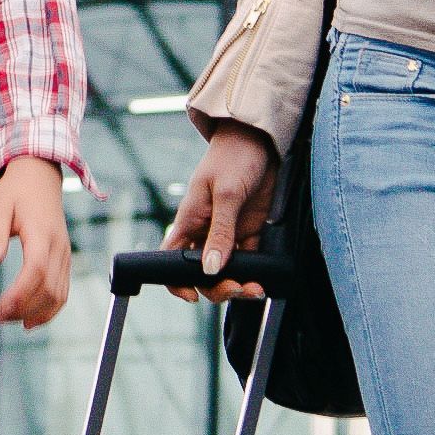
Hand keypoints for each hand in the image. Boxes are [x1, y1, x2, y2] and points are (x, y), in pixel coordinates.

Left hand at [0, 157, 71, 331]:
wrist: (39, 177)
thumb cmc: (16, 192)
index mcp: (42, 233)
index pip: (36, 270)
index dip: (20, 294)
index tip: (0, 308)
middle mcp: (59, 247)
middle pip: (48, 289)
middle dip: (23, 309)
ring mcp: (65, 255)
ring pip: (58, 295)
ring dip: (35, 314)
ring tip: (8, 319)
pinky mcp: (64, 260)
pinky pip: (62, 292)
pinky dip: (49, 310)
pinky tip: (29, 320)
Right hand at [161, 127, 276, 299]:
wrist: (258, 139)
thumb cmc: (233, 157)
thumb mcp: (225, 194)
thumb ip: (219, 232)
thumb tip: (210, 268)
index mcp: (189, 221)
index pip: (170, 258)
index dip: (176, 281)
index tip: (193, 295)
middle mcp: (204, 231)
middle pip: (201, 273)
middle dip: (217, 288)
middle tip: (238, 288)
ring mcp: (226, 232)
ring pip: (225, 270)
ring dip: (238, 284)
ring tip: (255, 288)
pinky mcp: (247, 230)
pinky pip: (246, 259)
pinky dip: (254, 272)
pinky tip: (263, 278)